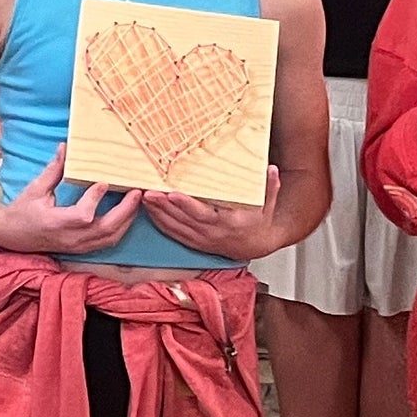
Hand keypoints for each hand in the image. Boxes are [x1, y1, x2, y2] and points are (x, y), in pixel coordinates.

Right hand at [0, 147, 142, 255]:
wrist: (13, 237)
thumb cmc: (22, 211)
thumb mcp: (35, 189)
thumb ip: (53, 171)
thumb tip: (65, 148)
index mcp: (56, 222)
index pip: (82, 215)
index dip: (95, 199)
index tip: (105, 182)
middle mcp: (70, 237)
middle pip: (105, 229)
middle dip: (125, 211)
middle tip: (136, 191)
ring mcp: (78, 245)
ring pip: (111, 237)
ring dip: (127, 220)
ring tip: (136, 201)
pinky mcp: (82, 248)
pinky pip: (108, 242)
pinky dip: (121, 229)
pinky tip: (127, 215)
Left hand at [143, 167, 283, 260]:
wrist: (257, 246)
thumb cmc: (260, 223)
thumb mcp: (269, 205)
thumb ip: (269, 187)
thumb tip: (271, 169)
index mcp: (228, 223)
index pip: (203, 214)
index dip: (186, 205)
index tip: (172, 194)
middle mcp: (212, 234)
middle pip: (183, 220)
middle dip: (164, 206)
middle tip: (148, 192)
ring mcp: (202, 240)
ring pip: (175, 227)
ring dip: (158, 213)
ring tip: (144, 198)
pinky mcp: (195, 243)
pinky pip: (174, 234)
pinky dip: (161, 223)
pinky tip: (150, 212)